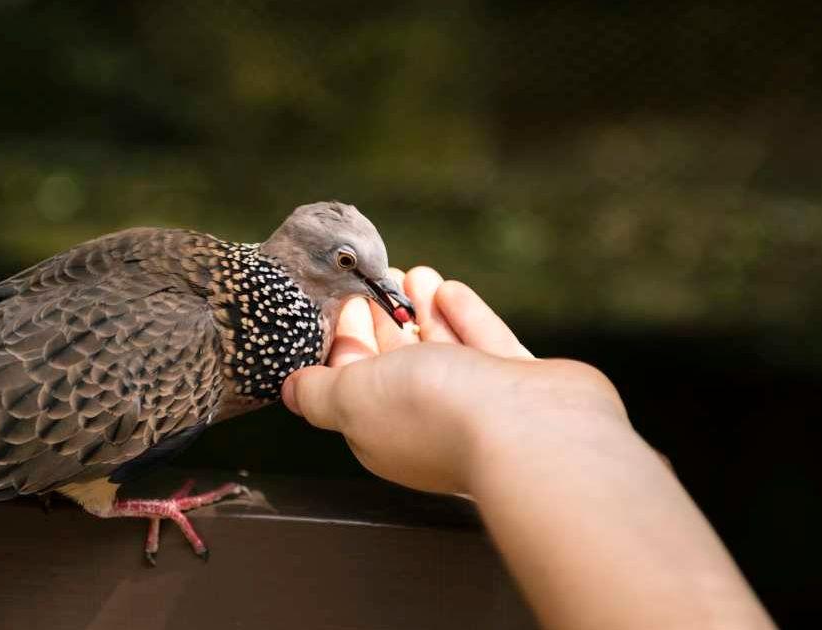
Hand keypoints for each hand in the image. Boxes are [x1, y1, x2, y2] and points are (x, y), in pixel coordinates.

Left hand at [282, 267, 627, 494]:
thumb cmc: (436, 413)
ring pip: (443, 350)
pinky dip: (463, 316)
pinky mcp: (519, 385)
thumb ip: (319, 392)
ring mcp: (478, 404)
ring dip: (422, 309)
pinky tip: (449, 290)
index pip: (353, 381)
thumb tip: (291, 392)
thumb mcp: (352, 397)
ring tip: (412, 272)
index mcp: (382, 430)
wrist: (530, 428)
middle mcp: (429, 420)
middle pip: (398, 365)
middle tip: (375, 282)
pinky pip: (485, 344)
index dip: (345, 339)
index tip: (344, 303)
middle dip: (384, 320)